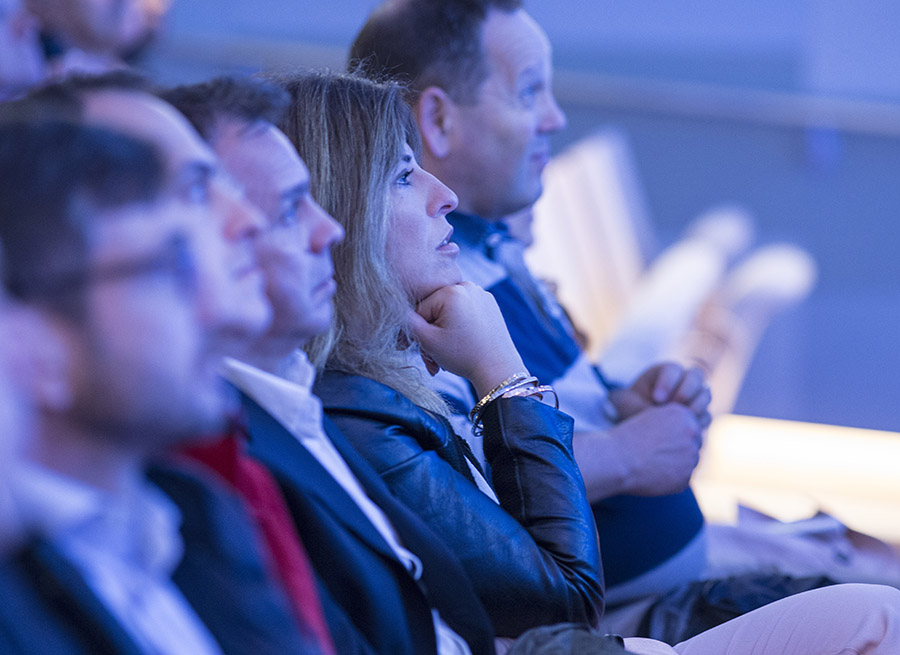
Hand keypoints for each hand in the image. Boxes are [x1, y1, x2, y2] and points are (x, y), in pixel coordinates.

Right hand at [409, 282, 525, 397]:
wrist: (499, 369)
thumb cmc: (463, 356)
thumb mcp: (428, 341)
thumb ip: (406, 322)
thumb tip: (393, 308)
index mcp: (452, 291)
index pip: (420, 310)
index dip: (417, 332)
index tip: (419, 352)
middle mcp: (467, 286)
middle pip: (436, 310)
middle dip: (432, 336)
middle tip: (433, 360)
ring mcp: (481, 293)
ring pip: (449, 312)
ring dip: (443, 333)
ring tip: (446, 356)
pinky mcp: (489, 303)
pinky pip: (464, 312)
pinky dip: (458, 327)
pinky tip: (460, 344)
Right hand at [605, 403, 701, 495]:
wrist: (616, 459)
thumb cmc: (627, 437)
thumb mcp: (650, 418)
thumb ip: (671, 424)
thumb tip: (683, 437)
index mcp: (684, 415)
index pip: (689, 428)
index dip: (673, 435)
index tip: (657, 441)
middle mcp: (693, 434)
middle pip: (692, 445)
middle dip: (678, 450)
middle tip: (654, 454)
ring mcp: (691, 458)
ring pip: (687, 463)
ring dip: (675, 465)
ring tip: (650, 464)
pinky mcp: (685, 478)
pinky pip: (681, 479)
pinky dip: (669, 479)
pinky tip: (651, 475)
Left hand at [609, 362, 710, 426]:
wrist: (640, 426)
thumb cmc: (631, 408)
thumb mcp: (625, 403)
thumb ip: (628, 402)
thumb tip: (625, 404)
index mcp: (665, 371)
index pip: (672, 369)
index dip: (667, 382)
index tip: (656, 398)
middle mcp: (683, 379)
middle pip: (696, 376)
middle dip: (686, 389)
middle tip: (674, 404)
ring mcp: (695, 396)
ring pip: (705, 394)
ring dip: (697, 405)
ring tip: (683, 418)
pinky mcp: (700, 414)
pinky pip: (707, 415)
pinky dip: (700, 421)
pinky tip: (687, 429)